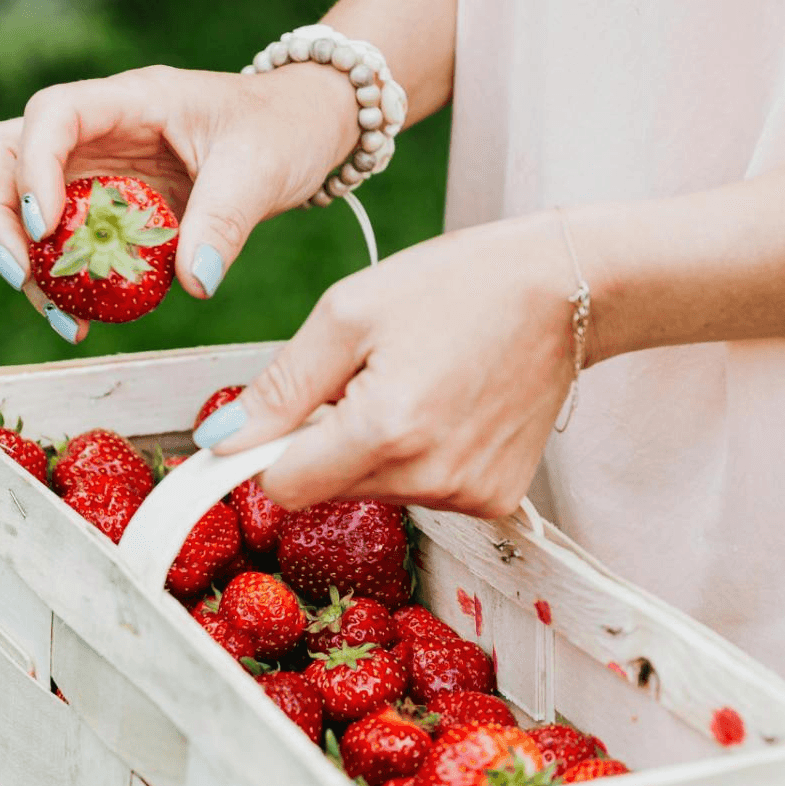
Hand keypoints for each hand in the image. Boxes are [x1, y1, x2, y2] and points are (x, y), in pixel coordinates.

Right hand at [0, 63, 357, 341]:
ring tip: (58, 314)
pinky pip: (60, 240)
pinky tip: (83, 319)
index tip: (48, 227)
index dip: (32, 168)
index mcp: (131, 100)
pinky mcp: (103, 206)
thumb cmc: (283, 128)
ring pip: (15, 199)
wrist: (305, 130)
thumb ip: (226, 220)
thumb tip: (194, 282)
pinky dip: (57, 279)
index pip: (51, 115)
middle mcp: (97, 129)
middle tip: (20, 273)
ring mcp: (93, 167)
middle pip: (1, 152)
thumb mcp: (262, 168)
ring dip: (20, 257)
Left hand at [201, 214, 577, 516]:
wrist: (566, 287)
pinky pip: (420, 492)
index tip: (279, 415)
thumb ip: (279, 388)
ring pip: (372, 492)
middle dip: (323, 441)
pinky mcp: (495, 500)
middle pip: (326, 489)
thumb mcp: (348, 314)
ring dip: (371, 448)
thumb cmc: (456, 285)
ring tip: (414, 383)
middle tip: (364, 377)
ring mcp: (469, 496)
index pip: (283, 486)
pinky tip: (446, 407)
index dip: (268, 450)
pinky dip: (417, 457)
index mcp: (386, 430)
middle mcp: (430, 478)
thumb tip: (218, 443)